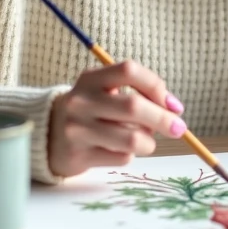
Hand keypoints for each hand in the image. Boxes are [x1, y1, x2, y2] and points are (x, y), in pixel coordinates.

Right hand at [48, 60, 186, 177]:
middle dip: (164, 119)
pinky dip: (131, 155)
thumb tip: (173, 109)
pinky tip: (119, 150)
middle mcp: (81, 101)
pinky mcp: (79, 155)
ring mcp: (78, 129)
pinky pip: (122, 157)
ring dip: (149, 142)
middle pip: (133, 107)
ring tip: (145, 141)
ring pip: (132, 139)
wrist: (48, 136)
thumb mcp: (105, 92)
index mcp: (90, 79)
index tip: (172, 104)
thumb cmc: (91, 111)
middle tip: (179, 128)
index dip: (156, 86)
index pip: (129, 71)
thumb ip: (137, 93)